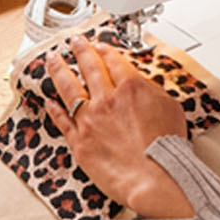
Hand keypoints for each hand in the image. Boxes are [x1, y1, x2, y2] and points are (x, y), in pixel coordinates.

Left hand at [44, 36, 194, 219]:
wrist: (154, 176)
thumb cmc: (166, 148)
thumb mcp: (171, 108)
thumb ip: (153, 92)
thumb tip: (144, 87)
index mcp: (131, 87)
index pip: (114, 61)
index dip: (105, 50)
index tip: (99, 45)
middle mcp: (106, 100)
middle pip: (89, 67)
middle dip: (80, 50)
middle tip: (74, 42)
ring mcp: (90, 120)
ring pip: (68, 88)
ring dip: (59, 70)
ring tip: (52, 59)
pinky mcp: (80, 142)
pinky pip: (62, 121)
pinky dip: (54, 109)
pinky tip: (49, 101)